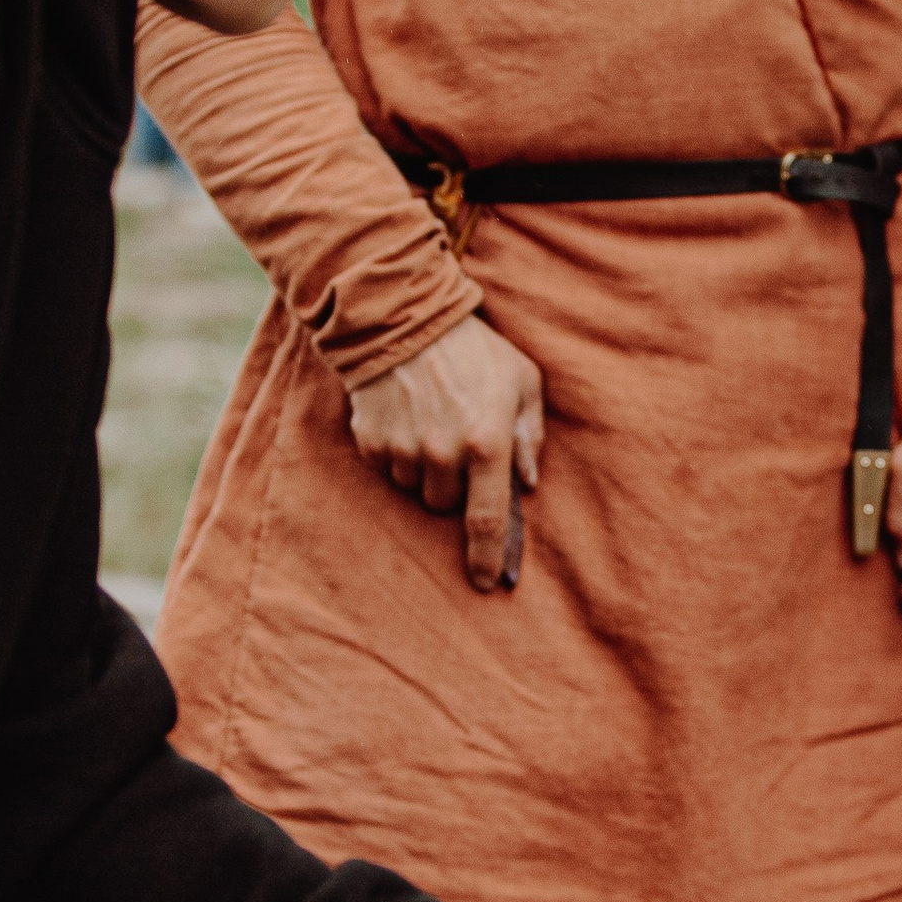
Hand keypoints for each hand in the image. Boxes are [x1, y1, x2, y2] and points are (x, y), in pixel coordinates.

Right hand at [347, 315, 544, 591]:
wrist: (402, 317)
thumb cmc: (474, 348)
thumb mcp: (522, 381)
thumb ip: (530, 435)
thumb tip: (527, 482)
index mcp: (487, 442)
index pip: (488, 519)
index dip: (489, 557)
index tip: (489, 584)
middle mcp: (443, 454)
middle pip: (445, 506)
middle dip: (455, 487)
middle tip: (458, 445)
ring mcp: (403, 449)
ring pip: (415, 489)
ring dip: (425, 470)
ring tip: (431, 423)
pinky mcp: (371, 441)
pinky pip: (387, 468)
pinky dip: (397, 453)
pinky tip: (406, 417)